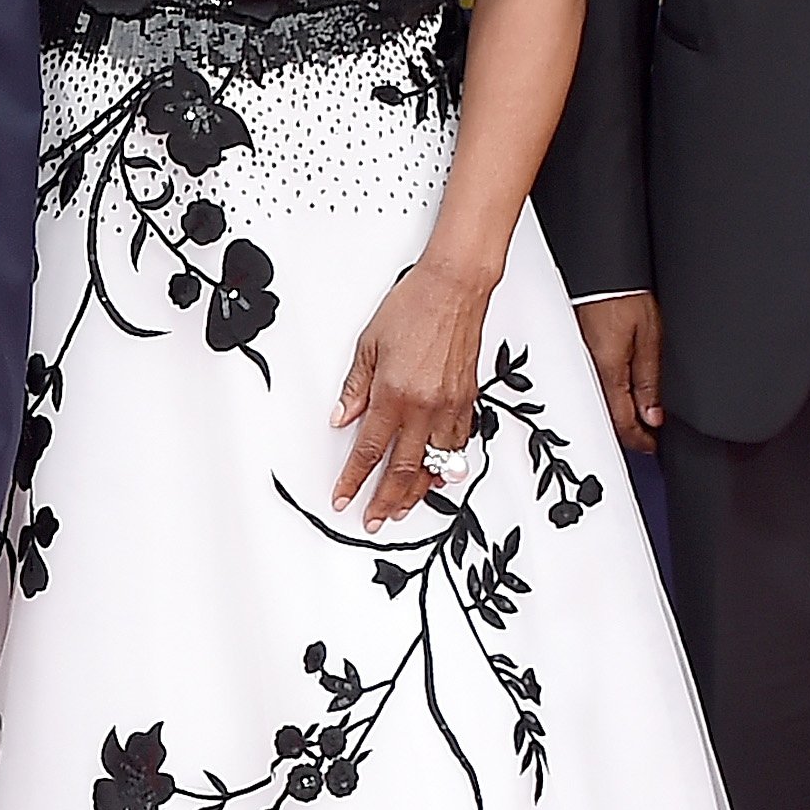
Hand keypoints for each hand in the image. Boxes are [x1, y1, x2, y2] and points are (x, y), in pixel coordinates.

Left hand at [332, 258, 491, 530]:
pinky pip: (457, 446)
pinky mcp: (468, 401)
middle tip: (373, 520)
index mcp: (393, 394)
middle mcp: (423, 407)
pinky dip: (446, 468)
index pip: (368, 450)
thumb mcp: (368, 344)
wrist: (455, 289)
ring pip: (434, 465)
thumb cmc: (413, 307)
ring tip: (401, 510)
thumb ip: (354, 387)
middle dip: (385, 500)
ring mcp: (449, 407)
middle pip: (402, 468)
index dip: (354, 480)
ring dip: (416, 492)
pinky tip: (436, 479)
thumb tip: (341, 419)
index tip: (343, 498)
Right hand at [575, 292, 664, 452]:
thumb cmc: (621, 294)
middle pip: (606, 418)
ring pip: (596, 404)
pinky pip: (588, 385)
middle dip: (627, 432)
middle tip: (646, 436)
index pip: (623, 422)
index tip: (653, 444)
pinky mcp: (571, 353)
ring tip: (635, 417)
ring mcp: (577, 364)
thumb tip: (653, 415)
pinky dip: (604, 395)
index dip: (640, 440)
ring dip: (615, 415)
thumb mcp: (649, 337)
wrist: (597, 271)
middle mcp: (588, 373)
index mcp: (608, 373)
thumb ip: (649, 380)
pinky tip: (616, 392)